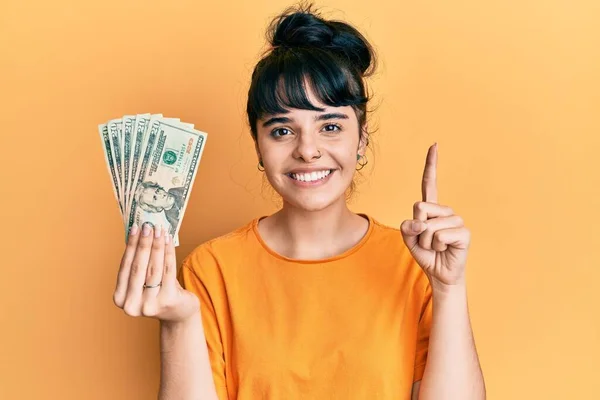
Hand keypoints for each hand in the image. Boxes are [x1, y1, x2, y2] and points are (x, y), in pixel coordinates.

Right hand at [113, 223, 198, 322]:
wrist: (178, 313)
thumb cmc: (159, 292)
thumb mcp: (143, 281)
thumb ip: (138, 263)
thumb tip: (139, 232)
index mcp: (120, 299)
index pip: (125, 267)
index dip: (131, 246)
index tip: (135, 228)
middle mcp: (132, 305)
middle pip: (139, 267)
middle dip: (144, 243)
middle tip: (148, 226)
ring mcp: (150, 305)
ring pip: (154, 268)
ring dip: (157, 245)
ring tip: (159, 230)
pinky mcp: (168, 300)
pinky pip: (168, 271)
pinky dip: (168, 252)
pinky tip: (168, 240)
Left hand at [400, 143, 470, 289]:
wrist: (440, 274)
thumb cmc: (426, 254)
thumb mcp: (409, 239)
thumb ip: (408, 227)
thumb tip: (422, 223)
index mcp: (431, 209)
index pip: (430, 184)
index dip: (431, 164)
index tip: (434, 145)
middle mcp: (445, 211)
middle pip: (419, 208)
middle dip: (417, 230)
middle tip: (427, 242)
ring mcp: (456, 220)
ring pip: (428, 226)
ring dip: (426, 242)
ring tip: (436, 248)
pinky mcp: (464, 233)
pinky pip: (439, 236)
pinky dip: (437, 247)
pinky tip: (445, 250)